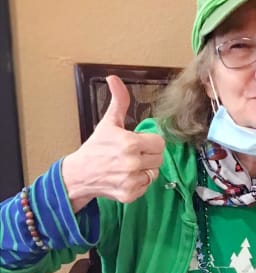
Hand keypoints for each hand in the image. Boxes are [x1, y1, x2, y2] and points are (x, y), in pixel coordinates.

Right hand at [62, 75, 164, 211]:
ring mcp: (131, 181)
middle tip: (133, 154)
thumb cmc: (96, 148)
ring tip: (129, 165)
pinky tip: (126, 177)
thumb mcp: (108, 122)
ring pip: (154, 173)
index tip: (140, 142)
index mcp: (130, 143)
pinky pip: (147, 186)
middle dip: (149, 155)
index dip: (150, 142)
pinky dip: (139, 183)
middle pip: (159, 158)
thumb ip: (118, 101)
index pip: (159, 143)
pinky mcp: (130, 194)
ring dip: (145, 169)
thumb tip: (114, 78)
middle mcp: (132, 163)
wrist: (79, 174)